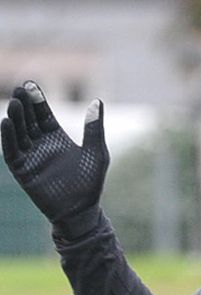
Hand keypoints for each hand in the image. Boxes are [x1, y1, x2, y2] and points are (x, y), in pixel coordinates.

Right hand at [1, 81, 107, 238]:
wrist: (81, 210)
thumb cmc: (91, 182)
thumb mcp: (96, 153)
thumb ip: (94, 128)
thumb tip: (97, 101)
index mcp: (57, 138)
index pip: (43, 114)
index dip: (37, 100)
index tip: (31, 84)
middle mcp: (40, 145)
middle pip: (29, 120)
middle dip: (25, 105)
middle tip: (21, 89)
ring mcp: (30, 157)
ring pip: (19, 133)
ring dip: (16, 118)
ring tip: (15, 104)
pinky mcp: (22, 170)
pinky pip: (12, 151)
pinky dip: (8, 137)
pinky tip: (6, 122)